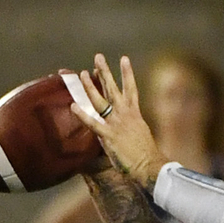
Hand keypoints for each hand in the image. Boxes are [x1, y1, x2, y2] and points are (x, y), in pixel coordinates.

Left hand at [70, 54, 169, 189]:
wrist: (150, 166)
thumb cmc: (146, 156)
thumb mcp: (140, 137)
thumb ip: (130, 129)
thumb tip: (124, 128)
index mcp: (135, 115)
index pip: (131, 89)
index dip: (127, 74)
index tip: (123, 59)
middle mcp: (126, 115)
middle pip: (114, 89)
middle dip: (106, 72)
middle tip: (98, 56)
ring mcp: (117, 124)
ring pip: (101, 101)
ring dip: (91, 86)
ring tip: (83, 73)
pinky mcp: (109, 136)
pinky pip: (93, 123)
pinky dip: (83, 115)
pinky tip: (73, 106)